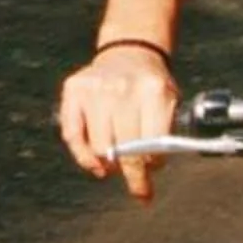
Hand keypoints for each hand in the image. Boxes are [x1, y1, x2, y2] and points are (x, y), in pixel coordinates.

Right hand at [58, 42, 178, 202]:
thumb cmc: (150, 88)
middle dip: (134, 175)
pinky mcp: (74, 90)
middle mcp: (123, 87)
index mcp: (154, 90)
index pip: (153, 143)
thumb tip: (147, 171)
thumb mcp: (169, 103)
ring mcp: (95, 88)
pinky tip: (95, 165)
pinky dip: (83, 156)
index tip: (151, 177)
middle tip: (139, 189)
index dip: (153, 165)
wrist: (129, 54)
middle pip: (126, 149)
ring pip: (100, 148)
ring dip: (109, 166)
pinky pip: (72, 135)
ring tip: (116, 168)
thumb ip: (162, 134)